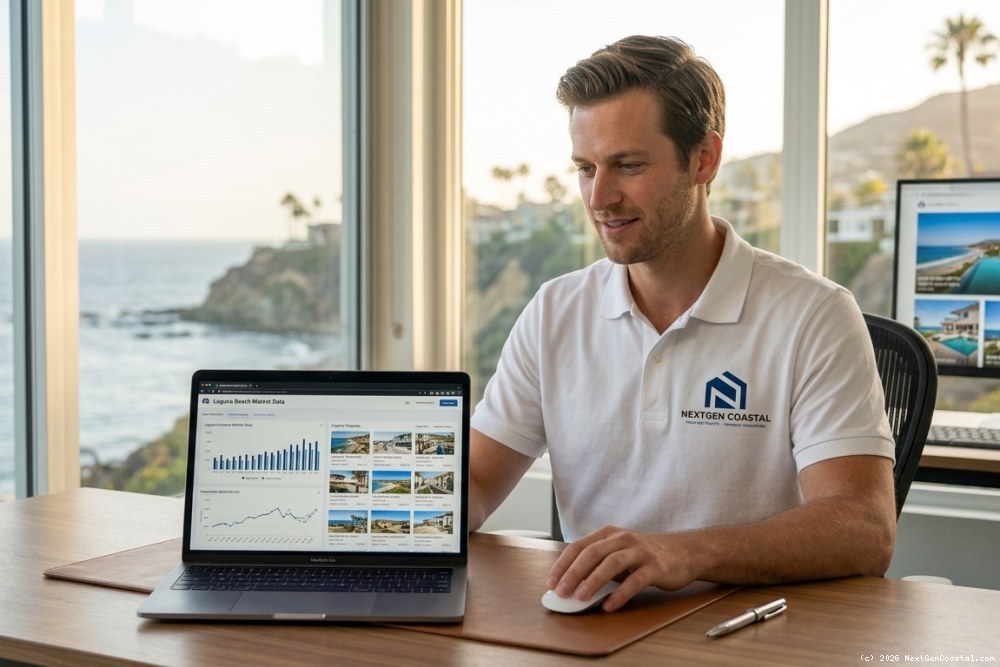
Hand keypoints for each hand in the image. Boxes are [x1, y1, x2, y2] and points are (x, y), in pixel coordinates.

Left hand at [545, 525, 696, 611]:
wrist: (684, 552)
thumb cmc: (646, 555)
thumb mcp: (620, 553)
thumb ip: (600, 563)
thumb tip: (573, 584)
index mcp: (609, 534)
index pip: (579, 546)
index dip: (563, 564)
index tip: (551, 581)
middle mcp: (623, 539)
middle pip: (592, 553)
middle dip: (573, 573)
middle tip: (561, 592)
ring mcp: (640, 551)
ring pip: (611, 564)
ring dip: (593, 581)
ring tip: (581, 598)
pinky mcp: (655, 567)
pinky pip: (635, 580)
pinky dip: (620, 594)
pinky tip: (610, 605)